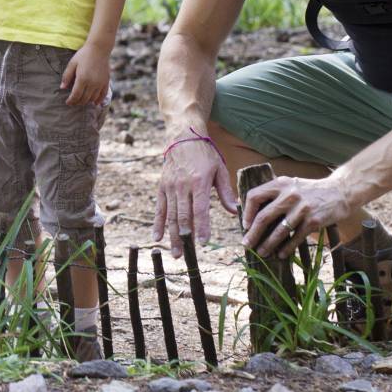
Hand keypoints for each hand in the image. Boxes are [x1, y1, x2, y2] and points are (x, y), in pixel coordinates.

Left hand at [61, 42, 111, 105]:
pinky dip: (99, 100)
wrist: (99, 48)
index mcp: (82, 78)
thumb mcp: (72, 64)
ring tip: (82, 101)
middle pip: (84, 99)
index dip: (71, 101)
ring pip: (93, 98)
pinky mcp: (106, 82)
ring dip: (87, 102)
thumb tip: (62, 88)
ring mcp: (100, 83)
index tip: (67, 102)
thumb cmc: (84, 55)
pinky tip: (95, 103)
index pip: (76, 95)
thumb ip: (67, 76)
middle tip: (73, 102)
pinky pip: (103, 95)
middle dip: (77, 102)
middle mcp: (92, 83)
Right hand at [153, 137, 239, 254]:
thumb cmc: (205, 154)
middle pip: (182, 216)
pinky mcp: (162, 187)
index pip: (200, 209)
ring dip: (171, 235)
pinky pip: (159, 208)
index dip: (201, 227)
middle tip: (185, 256)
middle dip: (184, 238)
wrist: (183, 136)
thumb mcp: (219, 170)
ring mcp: (170, 187)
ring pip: (170, 215)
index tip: (203, 243)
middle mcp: (182, 186)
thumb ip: (225, 192)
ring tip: (174, 252)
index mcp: (199, 182)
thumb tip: (234, 211)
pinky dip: (157, 223)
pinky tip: (156, 237)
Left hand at [240, 173, 359, 258]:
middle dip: (253, 234)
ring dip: (268, 244)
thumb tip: (244, 202)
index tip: (245, 225)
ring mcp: (302, 208)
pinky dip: (287, 248)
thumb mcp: (290, 184)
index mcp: (280, 184)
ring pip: (279, 231)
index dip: (247, 212)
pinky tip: (281, 254)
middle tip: (247, 245)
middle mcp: (289, 194)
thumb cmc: (310, 191)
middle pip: (264, 217)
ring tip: (262, 253)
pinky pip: (295, 238)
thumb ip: (272, 192)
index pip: (255, 196)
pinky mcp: (313, 220)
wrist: (340, 191)